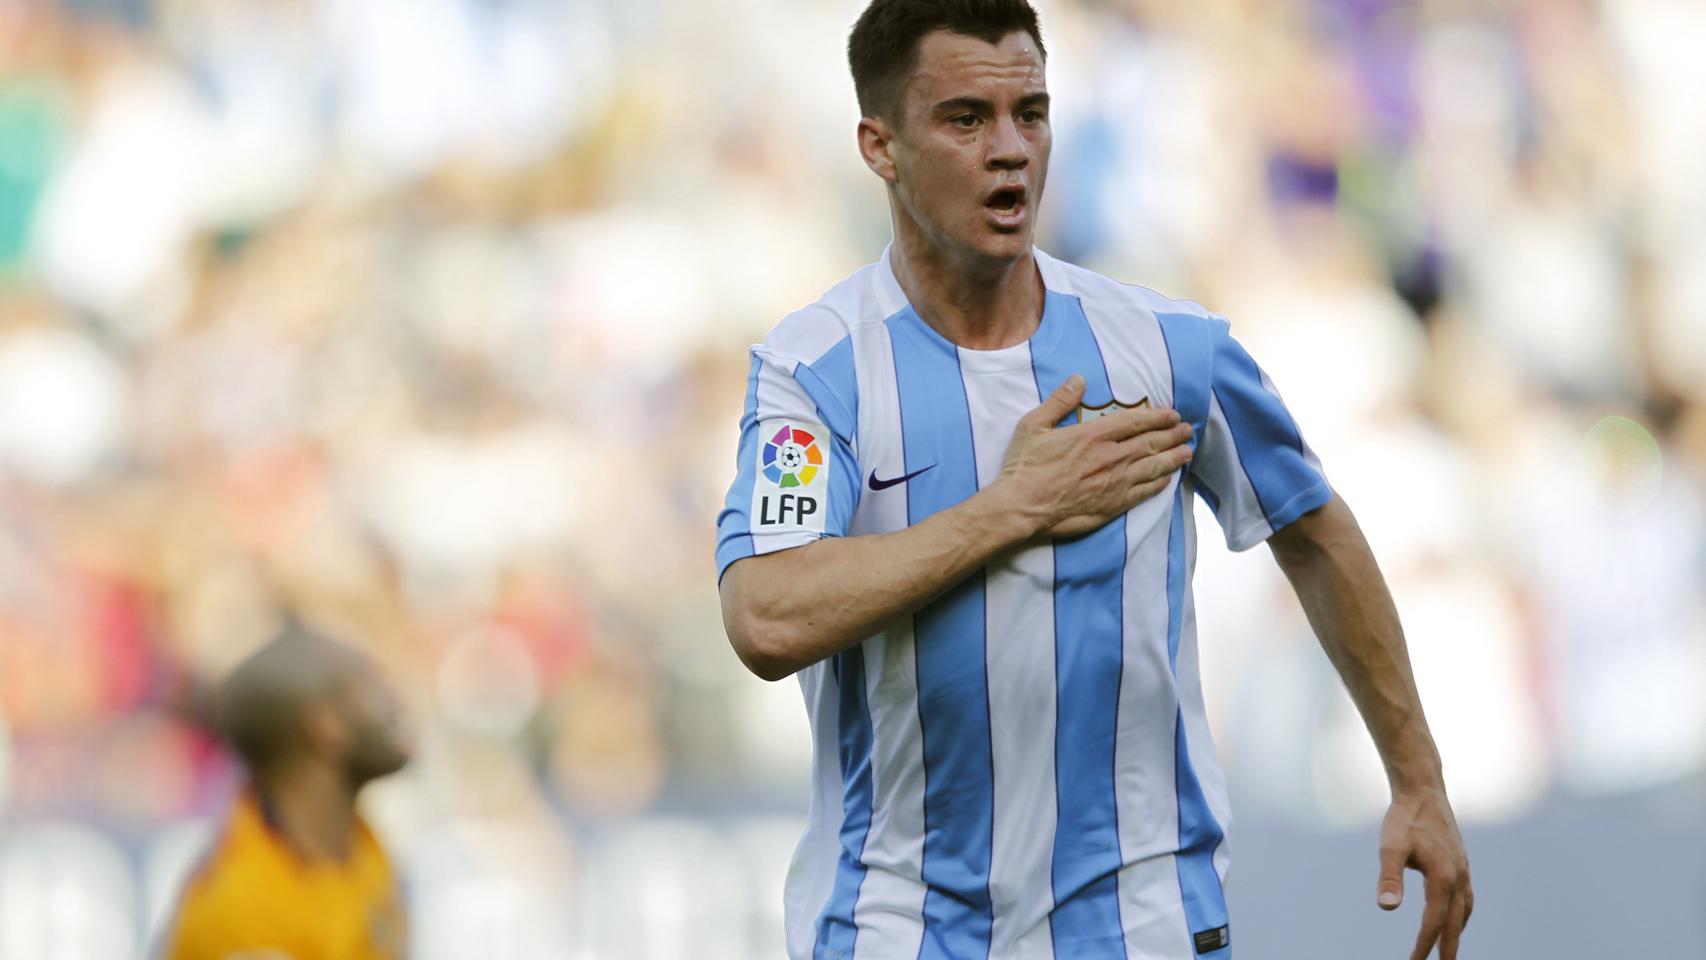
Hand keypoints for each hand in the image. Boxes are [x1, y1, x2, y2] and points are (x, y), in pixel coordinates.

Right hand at [996, 374, 1192, 537]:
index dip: (1156, 417)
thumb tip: (1078, 379)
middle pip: (1150, 443)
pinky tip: (1167, 479)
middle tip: (1187, 430)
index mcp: (1093, 435)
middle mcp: (1110, 457)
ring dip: (1172, 458)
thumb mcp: (1034, 425)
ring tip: (1186, 451)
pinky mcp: (1112, 505)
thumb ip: (1059, 401)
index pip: (1134, 422)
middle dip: (1172, 435)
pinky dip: (1158, 483)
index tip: (1172, 415)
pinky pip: (1143, 492)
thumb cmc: (1025, 466)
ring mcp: (1114, 483)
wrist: (1023, 506)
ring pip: (1152, 467)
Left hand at [1378, 784, 1472, 959]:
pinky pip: (1467, 897)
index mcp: (1443, 878)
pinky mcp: (1462, 862)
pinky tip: (1453, 917)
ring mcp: (1464, 870)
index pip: (1433, 923)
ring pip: (1464, 911)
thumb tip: (1386, 908)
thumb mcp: (1390, 847)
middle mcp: (1459, 877)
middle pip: (1455, 923)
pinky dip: (1461, 914)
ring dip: (1456, 932)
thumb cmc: (1403, 818)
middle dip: (1448, 949)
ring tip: (1447, 950)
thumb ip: (1389, 878)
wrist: (1423, 790)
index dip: (1423, 945)